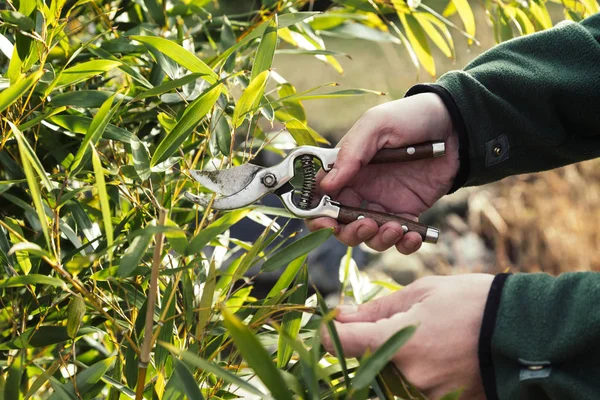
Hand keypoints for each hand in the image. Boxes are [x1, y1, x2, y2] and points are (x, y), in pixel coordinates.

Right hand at [306, 93, 458, 253]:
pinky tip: (413, 236)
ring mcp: (384, 204)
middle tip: (366, 225)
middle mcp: (361, 190)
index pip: (321, 198)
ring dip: (378, 240)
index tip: (326, 222)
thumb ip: (351, 153)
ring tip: (395, 227)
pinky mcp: (408, 212)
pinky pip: (400, 238)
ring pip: (369, 236)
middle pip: (342, 225)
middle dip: (350, 233)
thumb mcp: (377, 125)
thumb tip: (327, 185)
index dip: (317, 215)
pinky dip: (404, 245)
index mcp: (347, 169)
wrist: (455, 124)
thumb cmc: (411, 117)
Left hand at [323, 274, 492, 399]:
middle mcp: (409, 375)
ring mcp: (429, 394)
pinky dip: (423, 369)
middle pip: (369, 360)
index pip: (341, 342)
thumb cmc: (474, 302)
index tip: (332, 324)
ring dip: (402, 356)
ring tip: (435, 335)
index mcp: (399, 341)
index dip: (330, 332)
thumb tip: (342, 315)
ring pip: (395, 374)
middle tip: (407, 322)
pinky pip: (419, 387)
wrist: (529, 331)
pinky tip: (444, 351)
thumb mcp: (423, 292)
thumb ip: (378, 308)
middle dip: (375, 342)